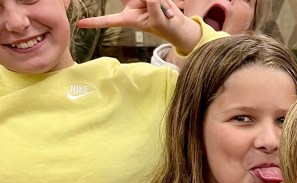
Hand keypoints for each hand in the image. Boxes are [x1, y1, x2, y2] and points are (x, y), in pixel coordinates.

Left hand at [77, 0, 199, 54]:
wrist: (178, 24)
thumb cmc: (168, 28)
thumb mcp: (159, 19)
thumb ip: (152, 4)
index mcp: (129, 18)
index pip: (109, 20)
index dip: (95, 22)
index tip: (80, 25)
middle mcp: (131, 6)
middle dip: (144, 2)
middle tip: (156, 7)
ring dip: (158, 2)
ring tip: (166, 10)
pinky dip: (162, 1)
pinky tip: (166, 6)